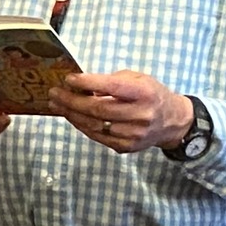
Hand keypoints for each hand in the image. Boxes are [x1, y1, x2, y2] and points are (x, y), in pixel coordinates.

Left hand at [50, 70, 194, 153]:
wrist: (172, 121)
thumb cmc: (150, 94)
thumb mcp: (137, 79)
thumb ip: (111, 81)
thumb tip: (79, 83)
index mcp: (144, 93)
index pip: (112, 87)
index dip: (88, 83)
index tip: (69, 79)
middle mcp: (141, 114)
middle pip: (99, 109)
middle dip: (71, 101)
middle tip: (54, 93)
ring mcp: (133, 133)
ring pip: (95, 125)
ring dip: (72, 114)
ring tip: (57, 104)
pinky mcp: (127, 146)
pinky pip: (98, 136)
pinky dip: (82, 125)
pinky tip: (71, 116)